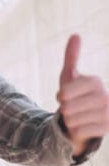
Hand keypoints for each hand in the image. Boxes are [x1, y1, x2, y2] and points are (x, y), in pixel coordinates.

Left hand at [57, 34, 108, 154]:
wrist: (83, 118)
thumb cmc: (73, 96)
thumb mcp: (69, 76)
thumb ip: (72, 56)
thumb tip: (75, 35)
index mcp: (95, 81)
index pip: (66, 92)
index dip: (61, 96)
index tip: (66, 96)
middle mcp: (105, 96)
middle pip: (67, 107)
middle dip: (64, 109)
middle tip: (72, 108)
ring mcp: (107, 113)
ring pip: (71, 120)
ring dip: (69, 120)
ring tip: (77, 116)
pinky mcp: (106, 129)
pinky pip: (77, 131)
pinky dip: (75, 131)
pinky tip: (83, 127)